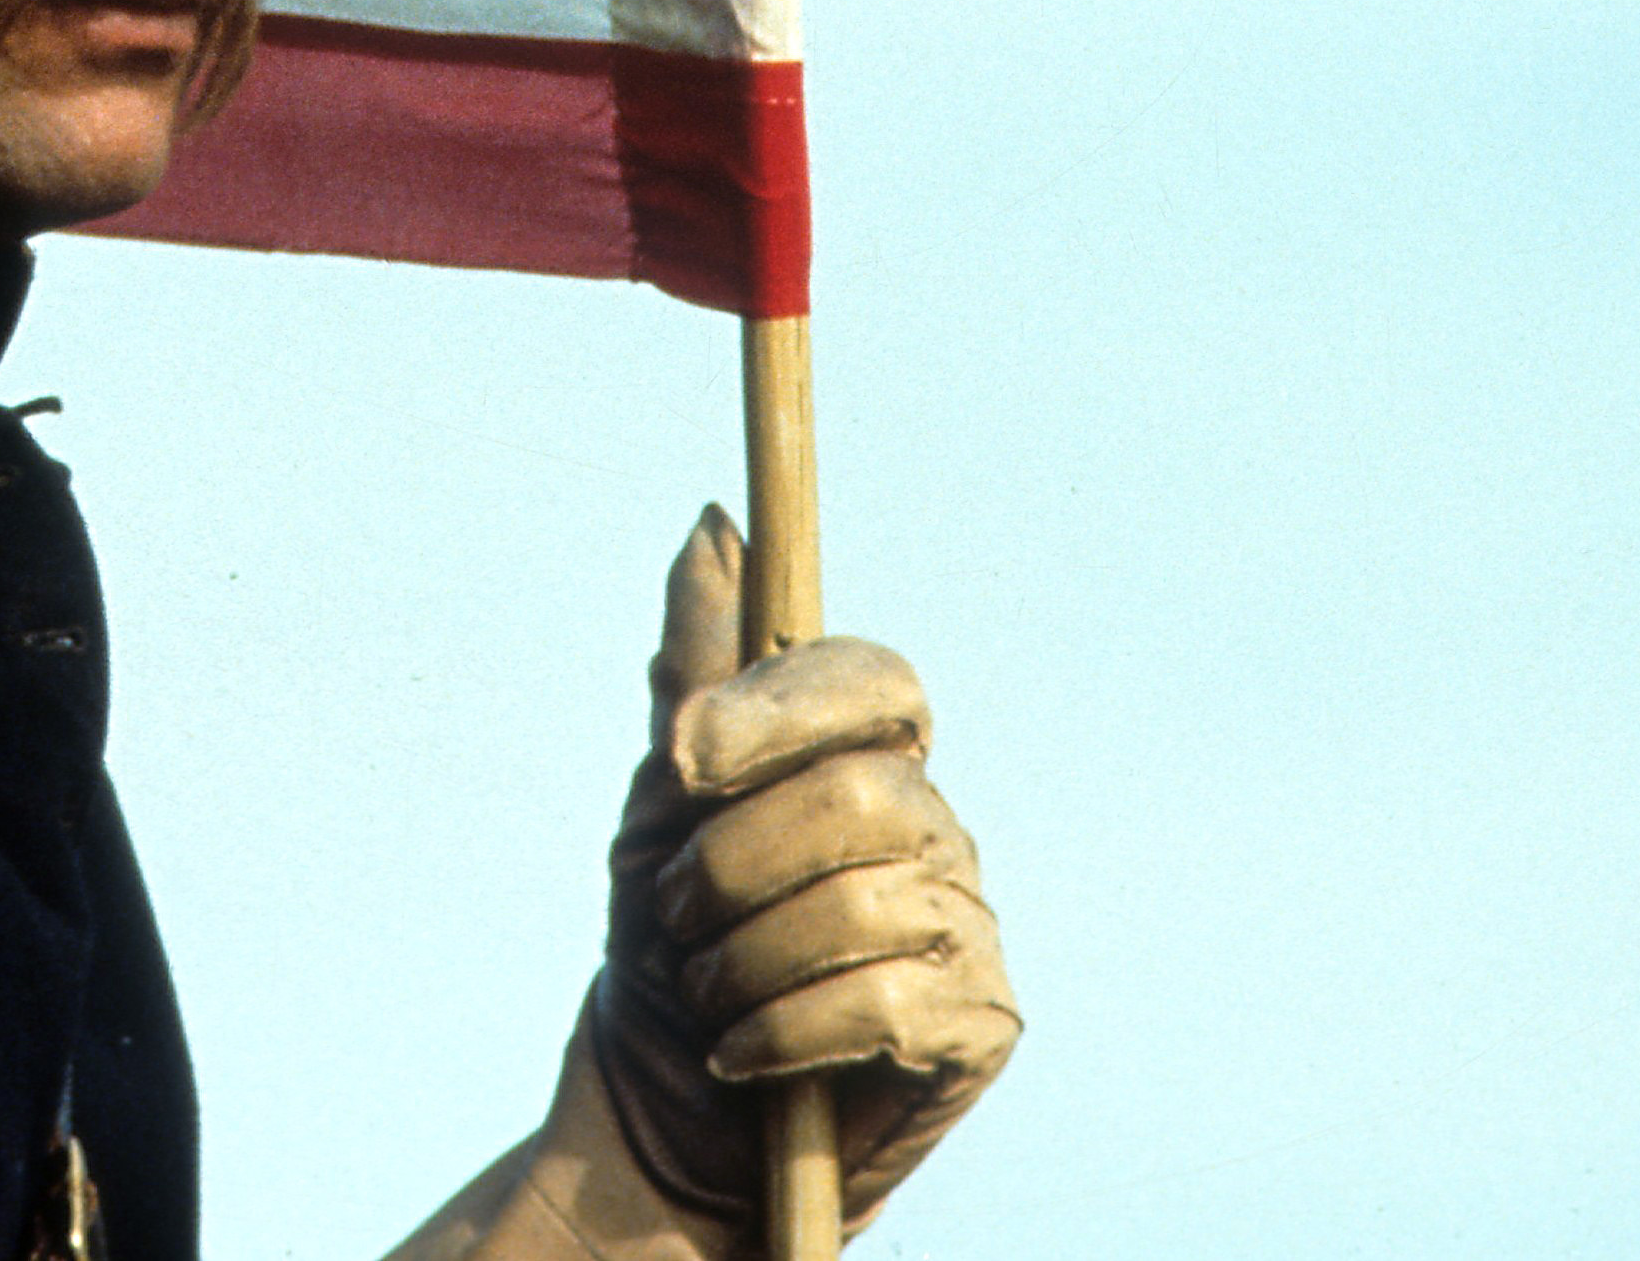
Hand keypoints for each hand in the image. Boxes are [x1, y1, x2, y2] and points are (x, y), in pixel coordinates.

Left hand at [582, 508, 1015, 1234]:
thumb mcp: (660, 808)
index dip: (784, 704)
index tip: (686, 754)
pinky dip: (784, 1030)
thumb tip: (713, 524)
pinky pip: (887, 1002)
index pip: (877, 679)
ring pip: (865, 904)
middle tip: (681, 913)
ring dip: (747, 958)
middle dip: (737, 860)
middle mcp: (933, 829)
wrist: (665, 1114)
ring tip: (710, 990)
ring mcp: (968, 926)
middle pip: (860, 795)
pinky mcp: (978, 1026)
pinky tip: (748, 1051)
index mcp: (866, 759)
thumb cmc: (671, 947)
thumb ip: (694, 675)